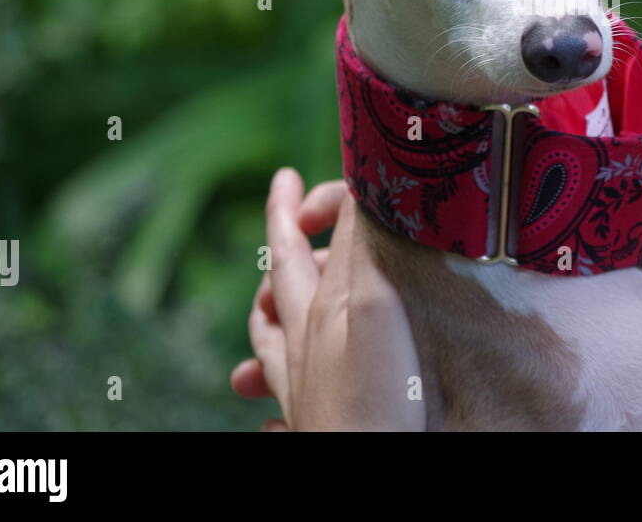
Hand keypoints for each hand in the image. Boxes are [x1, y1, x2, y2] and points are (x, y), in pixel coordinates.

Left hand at [230, 168, 424, 430]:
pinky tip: (273, 412)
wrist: (363, 464)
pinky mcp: (318, 425)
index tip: (287, 177)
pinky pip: (286, 408)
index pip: (292, 246)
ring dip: (270, 317)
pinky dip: (277, 394)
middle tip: (287, 215)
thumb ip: (364, 249)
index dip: (291, 208)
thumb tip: (361, 188)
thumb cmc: (375, 399)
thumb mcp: (373, 304)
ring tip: (266, 306)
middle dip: (281, 247)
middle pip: (280, 289)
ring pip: (272, 347)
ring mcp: (304, 391)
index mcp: (314, 313)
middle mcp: (300, 350)